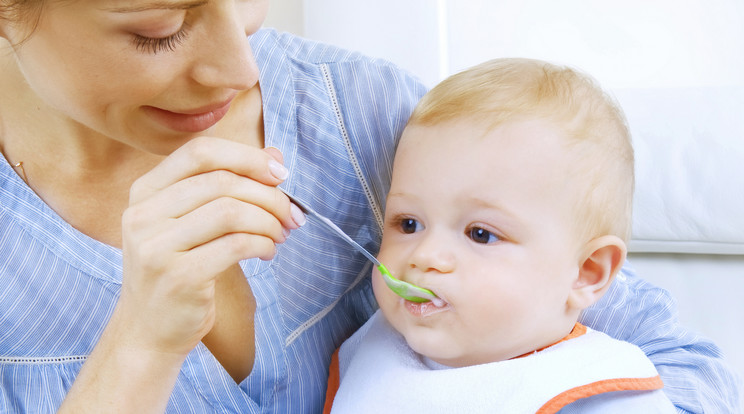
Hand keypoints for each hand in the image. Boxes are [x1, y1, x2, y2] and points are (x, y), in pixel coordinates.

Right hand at [117, 137, 298, 356]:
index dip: (247, 157)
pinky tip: (267, 252)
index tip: (280, 174)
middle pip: (222, 181)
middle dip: (268, 195)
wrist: (148, 332)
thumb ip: (229, 185)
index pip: (200, 152)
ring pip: (231, 211)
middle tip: (291, 215)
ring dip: (269, 221)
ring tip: (280, 234)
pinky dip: (263, 244)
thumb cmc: (178, 271)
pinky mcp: (178, 276)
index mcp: (145, 191)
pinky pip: (236, 245)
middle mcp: (143, 214)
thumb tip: (275, 155)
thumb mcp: (194, 223)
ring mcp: (156, 246)